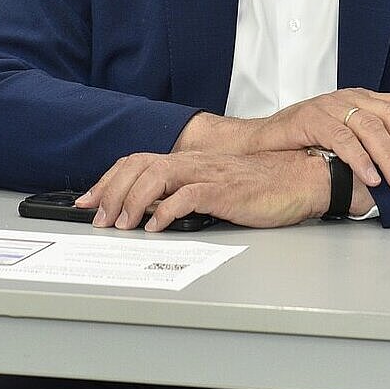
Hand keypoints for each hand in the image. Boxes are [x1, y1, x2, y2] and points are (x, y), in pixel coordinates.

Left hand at [75, 149, 329, 230]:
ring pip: (157, 177)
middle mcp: (194, 162)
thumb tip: (152, 213)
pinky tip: (154, 227)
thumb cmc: (263, 186)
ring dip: (132, 202)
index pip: (138, 162)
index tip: (88, 200)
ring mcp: (208, 174)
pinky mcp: (224, 190)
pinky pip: (186, 196)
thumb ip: (187, 194)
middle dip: (111, 192)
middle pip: (140, 166)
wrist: (301, 178)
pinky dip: (165, 212)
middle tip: (97, 218)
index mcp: (190, 161)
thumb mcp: (216, 187)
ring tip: (120, 225)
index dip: (109, 180)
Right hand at [178, 89, 389, 195]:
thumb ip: (374, 146)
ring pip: (370, 126)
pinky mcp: (311, 119)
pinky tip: (370, 177)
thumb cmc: (305, 145)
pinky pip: (342, 138)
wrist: (260, 144)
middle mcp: (349, 98)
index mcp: (363, 99)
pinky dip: (360, 160)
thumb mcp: (346, 140)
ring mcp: (329, 106)